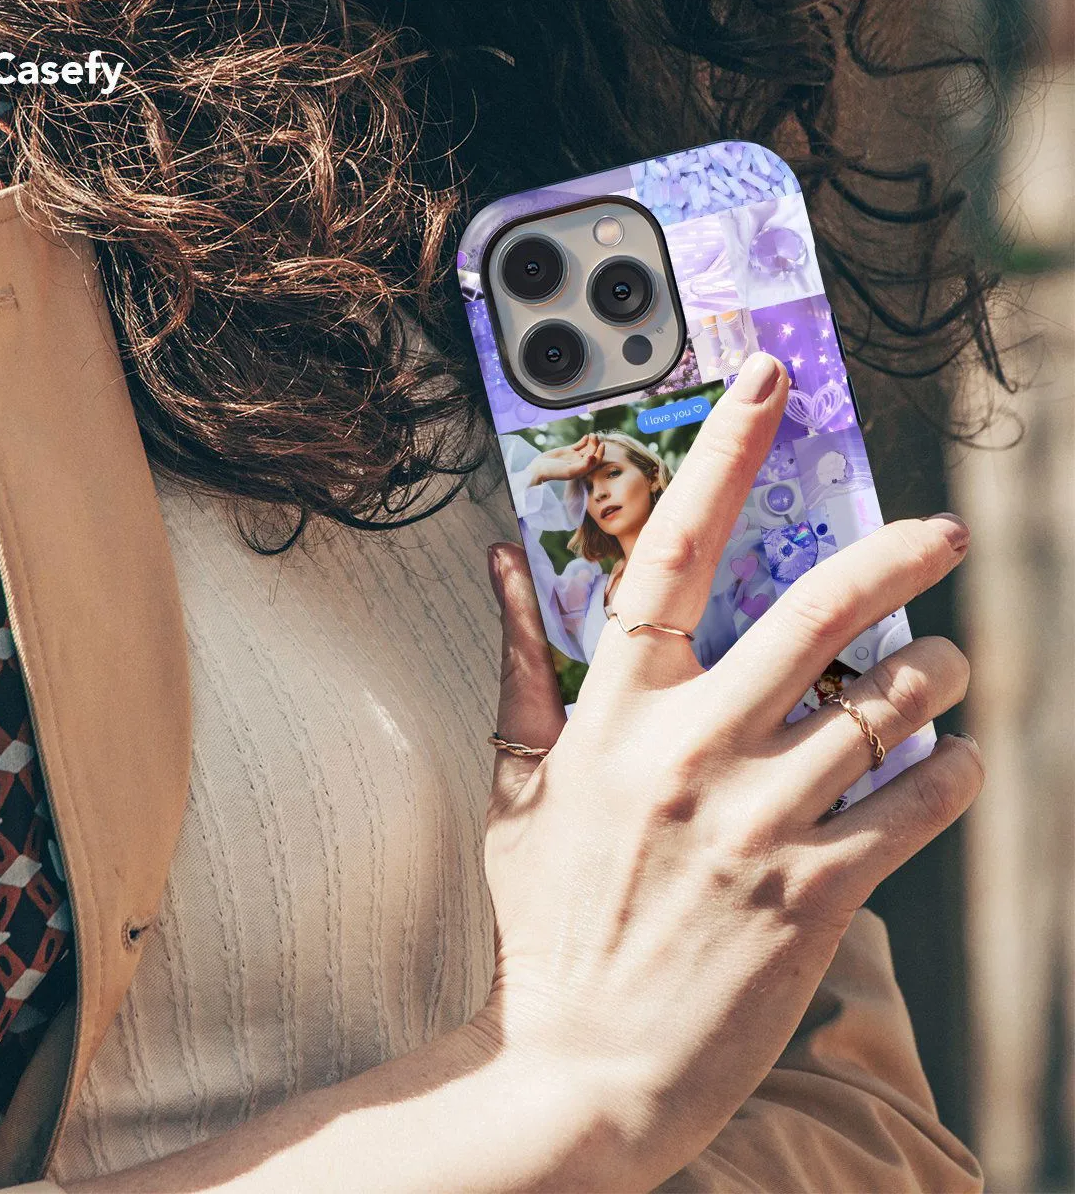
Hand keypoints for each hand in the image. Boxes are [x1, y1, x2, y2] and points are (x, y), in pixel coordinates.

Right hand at [483, 352, 981, 1188]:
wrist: (579, 1065)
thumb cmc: (547, 919)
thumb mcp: (516, 786)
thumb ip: (519, 665)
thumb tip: (502, 560)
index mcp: (613, 716)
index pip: (667, 555)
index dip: (720, 457)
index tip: (766, 387)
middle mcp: (689, 752)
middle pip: (813, 615)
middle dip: (894, 557)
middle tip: (941, 532)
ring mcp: (755, 823)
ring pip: (882, 709)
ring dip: (934, 675)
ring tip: (944, 668)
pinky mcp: (813, 894)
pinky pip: (913, 806)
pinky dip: (949, 771)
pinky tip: (949, 761)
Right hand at [527, 434, 603, 484]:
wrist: (539, 468)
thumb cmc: (554, 472)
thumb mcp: (569, 471)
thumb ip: (582, 466)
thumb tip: (593, 457)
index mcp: (582, 470)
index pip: (595, 461)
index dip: (600, 453)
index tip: (601, 444)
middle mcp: (580, 463)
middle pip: (592, 453)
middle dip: (595, 444)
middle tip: (594, 436)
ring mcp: (575, 457)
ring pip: (587, 448)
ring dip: (591, 441)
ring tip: (591, 435)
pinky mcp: (569, 451)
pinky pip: (580, 445)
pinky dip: (584, 440)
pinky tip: (586, 436)